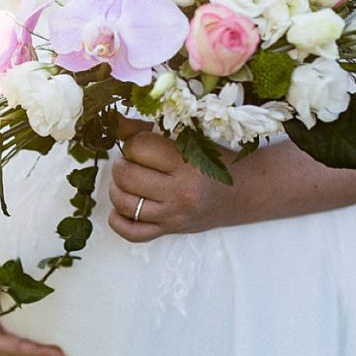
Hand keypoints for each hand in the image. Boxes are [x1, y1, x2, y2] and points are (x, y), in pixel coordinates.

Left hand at [107, 115, 231, 241]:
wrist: (241, 193)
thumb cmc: (213, 161)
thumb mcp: (188, 139)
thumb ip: (148, 130)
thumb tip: (114, 122)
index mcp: (187, 163)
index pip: (139, 147)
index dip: (133, 143)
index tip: (141, 145)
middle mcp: (180, 192)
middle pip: (126, 176)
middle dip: (121, 165)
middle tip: (131, 162)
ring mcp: (173, 215)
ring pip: (124, 204)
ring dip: (117, 189)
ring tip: (127, 181)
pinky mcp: (168, 231)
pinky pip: (131, 233)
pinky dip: (118, 220)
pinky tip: (123, 207)